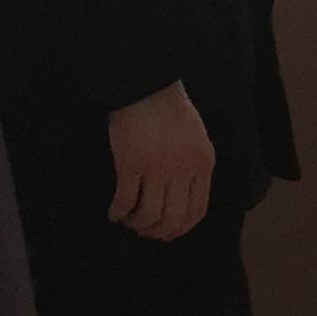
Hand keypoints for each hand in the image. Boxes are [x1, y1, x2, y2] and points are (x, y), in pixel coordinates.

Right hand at [109, 81, 215, 242]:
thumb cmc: (169, 107)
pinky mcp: (131, 163)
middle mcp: (183, 169)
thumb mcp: (196, 137)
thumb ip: (193, 166)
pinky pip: (125, 200)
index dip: (180, 228)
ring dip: (136, 224)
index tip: (166, 232)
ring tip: (128, 220)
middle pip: (172, 219)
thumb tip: (182, 198)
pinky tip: (114, 212)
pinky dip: (118, 212)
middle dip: (157, 232)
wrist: (147, 83)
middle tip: (144, 231)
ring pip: (149, 215)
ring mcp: (157, 168)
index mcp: (202, 164)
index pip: (196, 211)